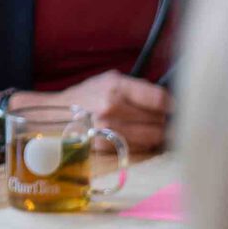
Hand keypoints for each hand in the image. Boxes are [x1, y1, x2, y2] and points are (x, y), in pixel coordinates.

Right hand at [51, 70, 170, 155]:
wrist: (53, 116)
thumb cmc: (86, 96)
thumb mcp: (110, 80)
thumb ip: (138, 88)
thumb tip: (168, 102)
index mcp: (116, 87)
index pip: (159, 99)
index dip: (171, 105)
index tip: (173, 108)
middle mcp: (112, 108)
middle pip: (158, 121)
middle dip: (163, 121)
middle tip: (161, 120)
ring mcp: (108, 130)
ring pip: (151, 138)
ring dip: (156, 134)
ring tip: (150, 129)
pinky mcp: (106, 148)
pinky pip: (138, 149)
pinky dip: (143, 145)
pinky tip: (137, 138)